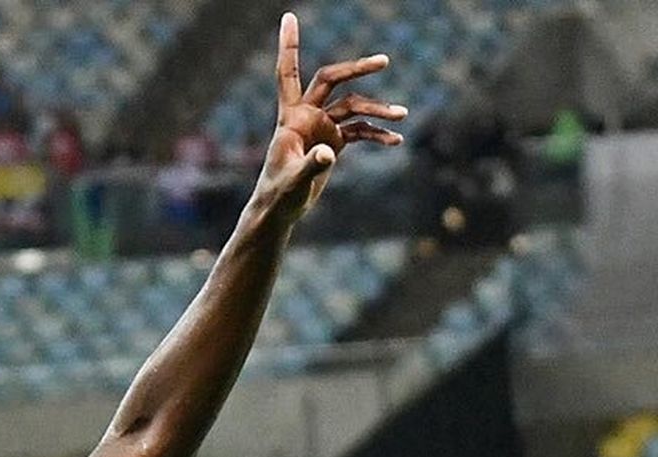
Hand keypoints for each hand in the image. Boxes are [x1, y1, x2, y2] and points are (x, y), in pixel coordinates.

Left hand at [256, 12, 404, 226]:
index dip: (289, 45)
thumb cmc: (279, 197)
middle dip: (357, 69)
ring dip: (378, 111)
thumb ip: (311, 165)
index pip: (289, 73)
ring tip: (402, 116)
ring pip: (354, 108)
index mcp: (291, 118)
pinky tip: (395, 141)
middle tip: (384, 62)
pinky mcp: (333, 143)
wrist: (279, 214)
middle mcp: (307, 116)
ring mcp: (322, 128)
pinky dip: (377, 134)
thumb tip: (329, 152)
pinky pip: (360, 131)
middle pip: (333, 80)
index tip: (289, 16)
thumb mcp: (294, 183)